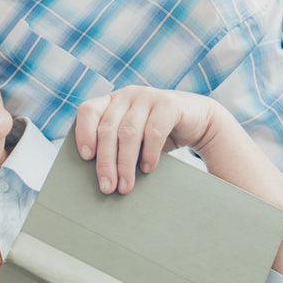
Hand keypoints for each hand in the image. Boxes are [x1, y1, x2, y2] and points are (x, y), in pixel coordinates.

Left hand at [74, 86, 217, 193]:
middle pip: (108, 129)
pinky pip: (153, 131)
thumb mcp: (133, 137)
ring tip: (125, 186)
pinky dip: (149, 154)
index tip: (85, 157)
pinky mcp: (169, 104)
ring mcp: (148, 96)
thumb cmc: (157, 134)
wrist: (198, 121)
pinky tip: (147, 169)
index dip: (84, 132)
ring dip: (125, 163)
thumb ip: (115, 145)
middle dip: (106, 161)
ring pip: (128, 132)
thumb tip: (99, 178)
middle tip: (107, 187)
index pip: (88, 111)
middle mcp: (127, 95)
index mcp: (112, 100)